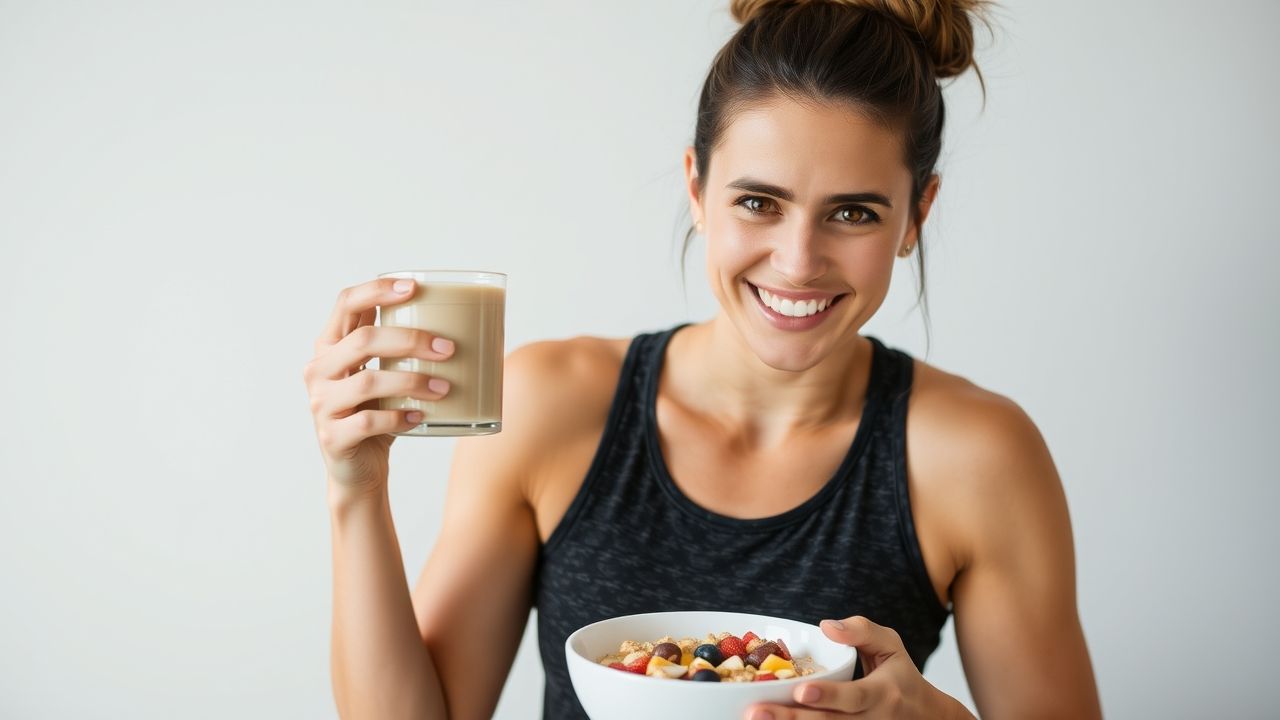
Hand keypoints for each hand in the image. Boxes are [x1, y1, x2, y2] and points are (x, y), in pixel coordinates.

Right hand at [302, 277, 455, 500]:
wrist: (358, 470)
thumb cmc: (378, 413)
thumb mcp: (384, 376)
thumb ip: (399, 351)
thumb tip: (463, 324)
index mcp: (330, 346)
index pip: (346, 304)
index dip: (377, 290)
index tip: (414, 288)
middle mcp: (319, 370)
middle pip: (363, 340)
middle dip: (410, 340)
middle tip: (448, 349)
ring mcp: (321, 404)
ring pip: (367, 381)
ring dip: (412, 381)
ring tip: (444, 387)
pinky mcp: (332, 437)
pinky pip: (368, 422)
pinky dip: (399, 417)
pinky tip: (420, 416)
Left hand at [745, 616, 971, 719]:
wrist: (923, 717)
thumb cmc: (900, 676)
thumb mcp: (892, 645)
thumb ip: (862, 631)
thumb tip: (827, 626)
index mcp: (881, 694)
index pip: (853, 697)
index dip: (828, 695)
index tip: (801, 690)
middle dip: (789, 719)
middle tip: (755, 711)